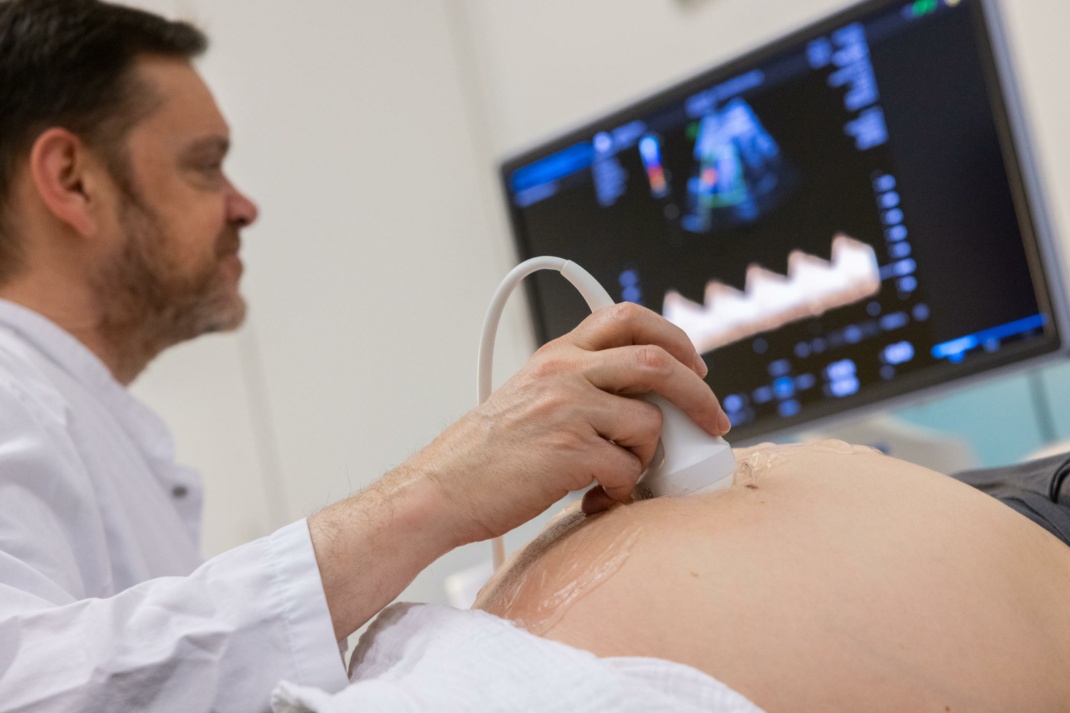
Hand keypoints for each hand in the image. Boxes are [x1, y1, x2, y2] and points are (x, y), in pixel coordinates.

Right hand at [409, 301, 729, 544]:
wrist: (442, 488)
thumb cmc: (486, 454)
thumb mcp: (531, 396)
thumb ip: (580, 386)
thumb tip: (643, 404)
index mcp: (557, 355)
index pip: (627, 317)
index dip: (673, 337)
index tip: (694, 366)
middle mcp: (565, 372)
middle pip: (658, 362)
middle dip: (699, 393)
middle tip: (713, 420)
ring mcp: (568, 409)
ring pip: (649, 422)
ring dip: (646, 455)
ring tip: (616, 473)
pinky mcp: (570, 451)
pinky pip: (626, 468)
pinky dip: (621, 489)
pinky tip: (594, 496)